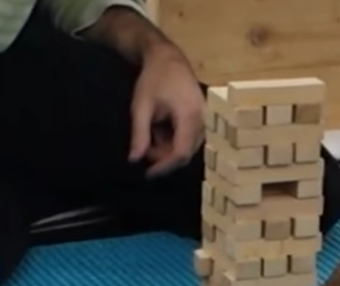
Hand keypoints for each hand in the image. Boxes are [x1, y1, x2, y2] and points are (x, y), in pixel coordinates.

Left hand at [128, 44, 204, 177]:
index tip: (147, 173)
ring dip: (168, 148)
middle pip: (186, 152)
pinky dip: (174, 139)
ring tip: (150, 134)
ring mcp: (205, 119)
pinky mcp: (203, 118)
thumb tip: (134, 160)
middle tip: (143, 148)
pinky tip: (161, 129)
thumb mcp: (141, 107)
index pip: (180, 152)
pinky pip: (191, 137)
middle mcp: (203, 120)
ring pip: (188, 146)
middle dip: (164, 157)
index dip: (164, 166)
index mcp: (189, 116)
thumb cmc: (153, 79)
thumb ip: (139, 134)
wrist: (168, 58)